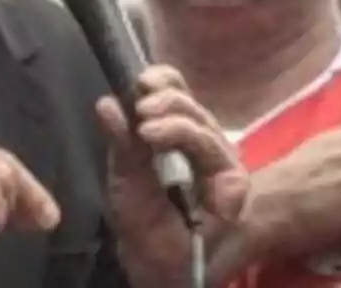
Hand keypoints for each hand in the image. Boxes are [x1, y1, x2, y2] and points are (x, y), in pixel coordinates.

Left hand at [96, 65, 247, 287]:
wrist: (155, 261)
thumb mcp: (125, 174)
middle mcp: (202, 139)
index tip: (141, 82)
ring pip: (203, 129)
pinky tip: (167, 145)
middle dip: (166, 101)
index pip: (176, 90)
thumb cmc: (142, 216)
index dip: (163, 79)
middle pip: (190, 106)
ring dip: (176, 125)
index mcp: (176, 130)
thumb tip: (107, 102)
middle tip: (142, 109)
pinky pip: (220, 161)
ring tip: (148, 131)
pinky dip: (194, 146)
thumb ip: (121, 140)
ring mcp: (220, 161)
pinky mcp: (233, 186)